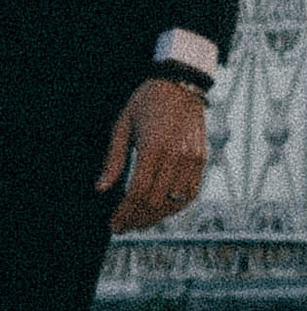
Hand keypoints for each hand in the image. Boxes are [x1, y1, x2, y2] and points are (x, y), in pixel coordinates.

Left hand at [99, 77, 208, 235]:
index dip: (123, 213)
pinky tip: (162, 209)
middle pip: (155, 203)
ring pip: (174, 202)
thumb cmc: (146, 103)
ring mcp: (192, 159)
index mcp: (153, 148)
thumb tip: (101, 189)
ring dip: (155, 217)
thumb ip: (113, 160)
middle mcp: (176, 157)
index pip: (137, 193)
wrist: (181, 84)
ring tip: (139, 221)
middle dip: (136, 219)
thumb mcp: (122, 126)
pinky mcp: (202, 159)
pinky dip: (176, 206)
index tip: (113, 225)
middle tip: (122, 226)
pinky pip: (191, 192)